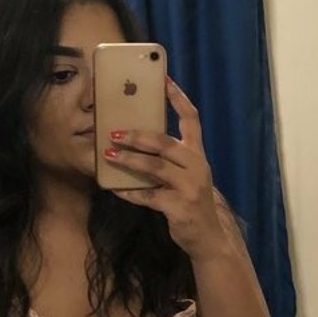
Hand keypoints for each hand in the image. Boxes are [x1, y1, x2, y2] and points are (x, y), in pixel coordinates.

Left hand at [101, 77, 229, 262]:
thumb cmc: (191, 200)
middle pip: (165, 143)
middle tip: (114, 132)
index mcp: (198, 154)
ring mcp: (189, 187)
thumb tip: (136, 140)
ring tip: (108, 154)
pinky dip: (129, 192)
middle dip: (138, 136)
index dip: (178, 98)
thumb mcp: (188, 174)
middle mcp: (196, 166)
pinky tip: (114, 188)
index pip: (191, 119)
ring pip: (154, 168)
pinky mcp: (178, 207)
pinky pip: (148, 196)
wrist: (209, 237)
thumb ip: (171, 158)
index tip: (163, 79)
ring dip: (129, 160)